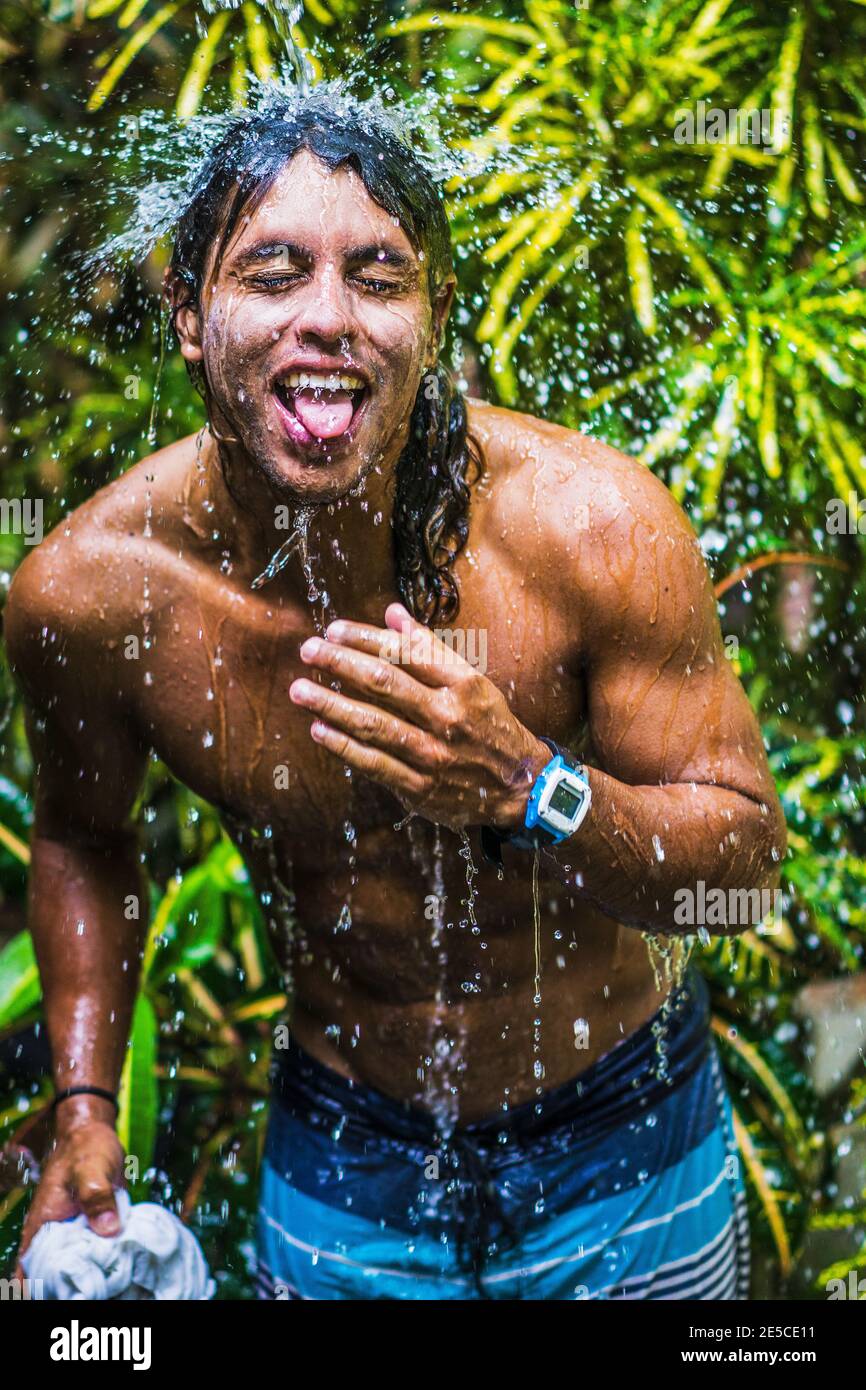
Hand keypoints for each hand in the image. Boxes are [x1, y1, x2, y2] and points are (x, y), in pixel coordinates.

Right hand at [14, 1099, 124, 1283]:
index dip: (40, 1292)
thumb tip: (108, 1230)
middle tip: (95, 1295)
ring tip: (109, 1287)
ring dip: (88, 1275)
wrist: (92, 1132)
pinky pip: (91, 1252)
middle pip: (53, 1275)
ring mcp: (70, 1232)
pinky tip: (119, 1269)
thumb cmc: (87, 1148)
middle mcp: (51, 1234)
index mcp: (41, 1226)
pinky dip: (102, 1260)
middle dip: (69, 1288)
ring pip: (74, 1265)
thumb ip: (97, 1197)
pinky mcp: (88, 1228)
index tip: (64, 1298)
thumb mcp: (93, 1168)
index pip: (29, 1273)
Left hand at [289, 602, 550, 831]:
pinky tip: (319, 730)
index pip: (405, 652)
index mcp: (462, 684)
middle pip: (383, 682)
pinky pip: (373, 763)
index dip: (364, 638)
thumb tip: (393, 613)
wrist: (520, 786)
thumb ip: (430, 649)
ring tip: (300, 690)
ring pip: (372, 723)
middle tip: (308, 650)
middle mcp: (447, 716)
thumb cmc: (490, 726)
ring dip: (331, 704)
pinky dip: (343, 746)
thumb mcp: (472, 681)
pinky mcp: (420, 787)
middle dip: (340, 663)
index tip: (333, 630)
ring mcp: (432, 753)